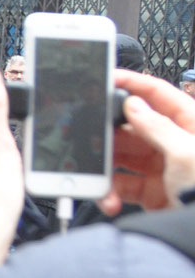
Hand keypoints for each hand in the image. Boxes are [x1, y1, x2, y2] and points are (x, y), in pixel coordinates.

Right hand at [104, 70, 194, 212]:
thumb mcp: (186, 154)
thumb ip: (157, 127)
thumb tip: (133, 105)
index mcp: (189, 124)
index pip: (158, 94)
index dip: (133, 83)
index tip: (107, 77)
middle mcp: (173, 142)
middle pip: (131, 126)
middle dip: (108, 134)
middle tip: (92, 137)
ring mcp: (160, 166)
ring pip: (121, 156)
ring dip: (105, 168)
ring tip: (98, 177)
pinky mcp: (149, 190)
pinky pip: (120, 184)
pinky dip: (109, 192)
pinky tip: (110, 199)